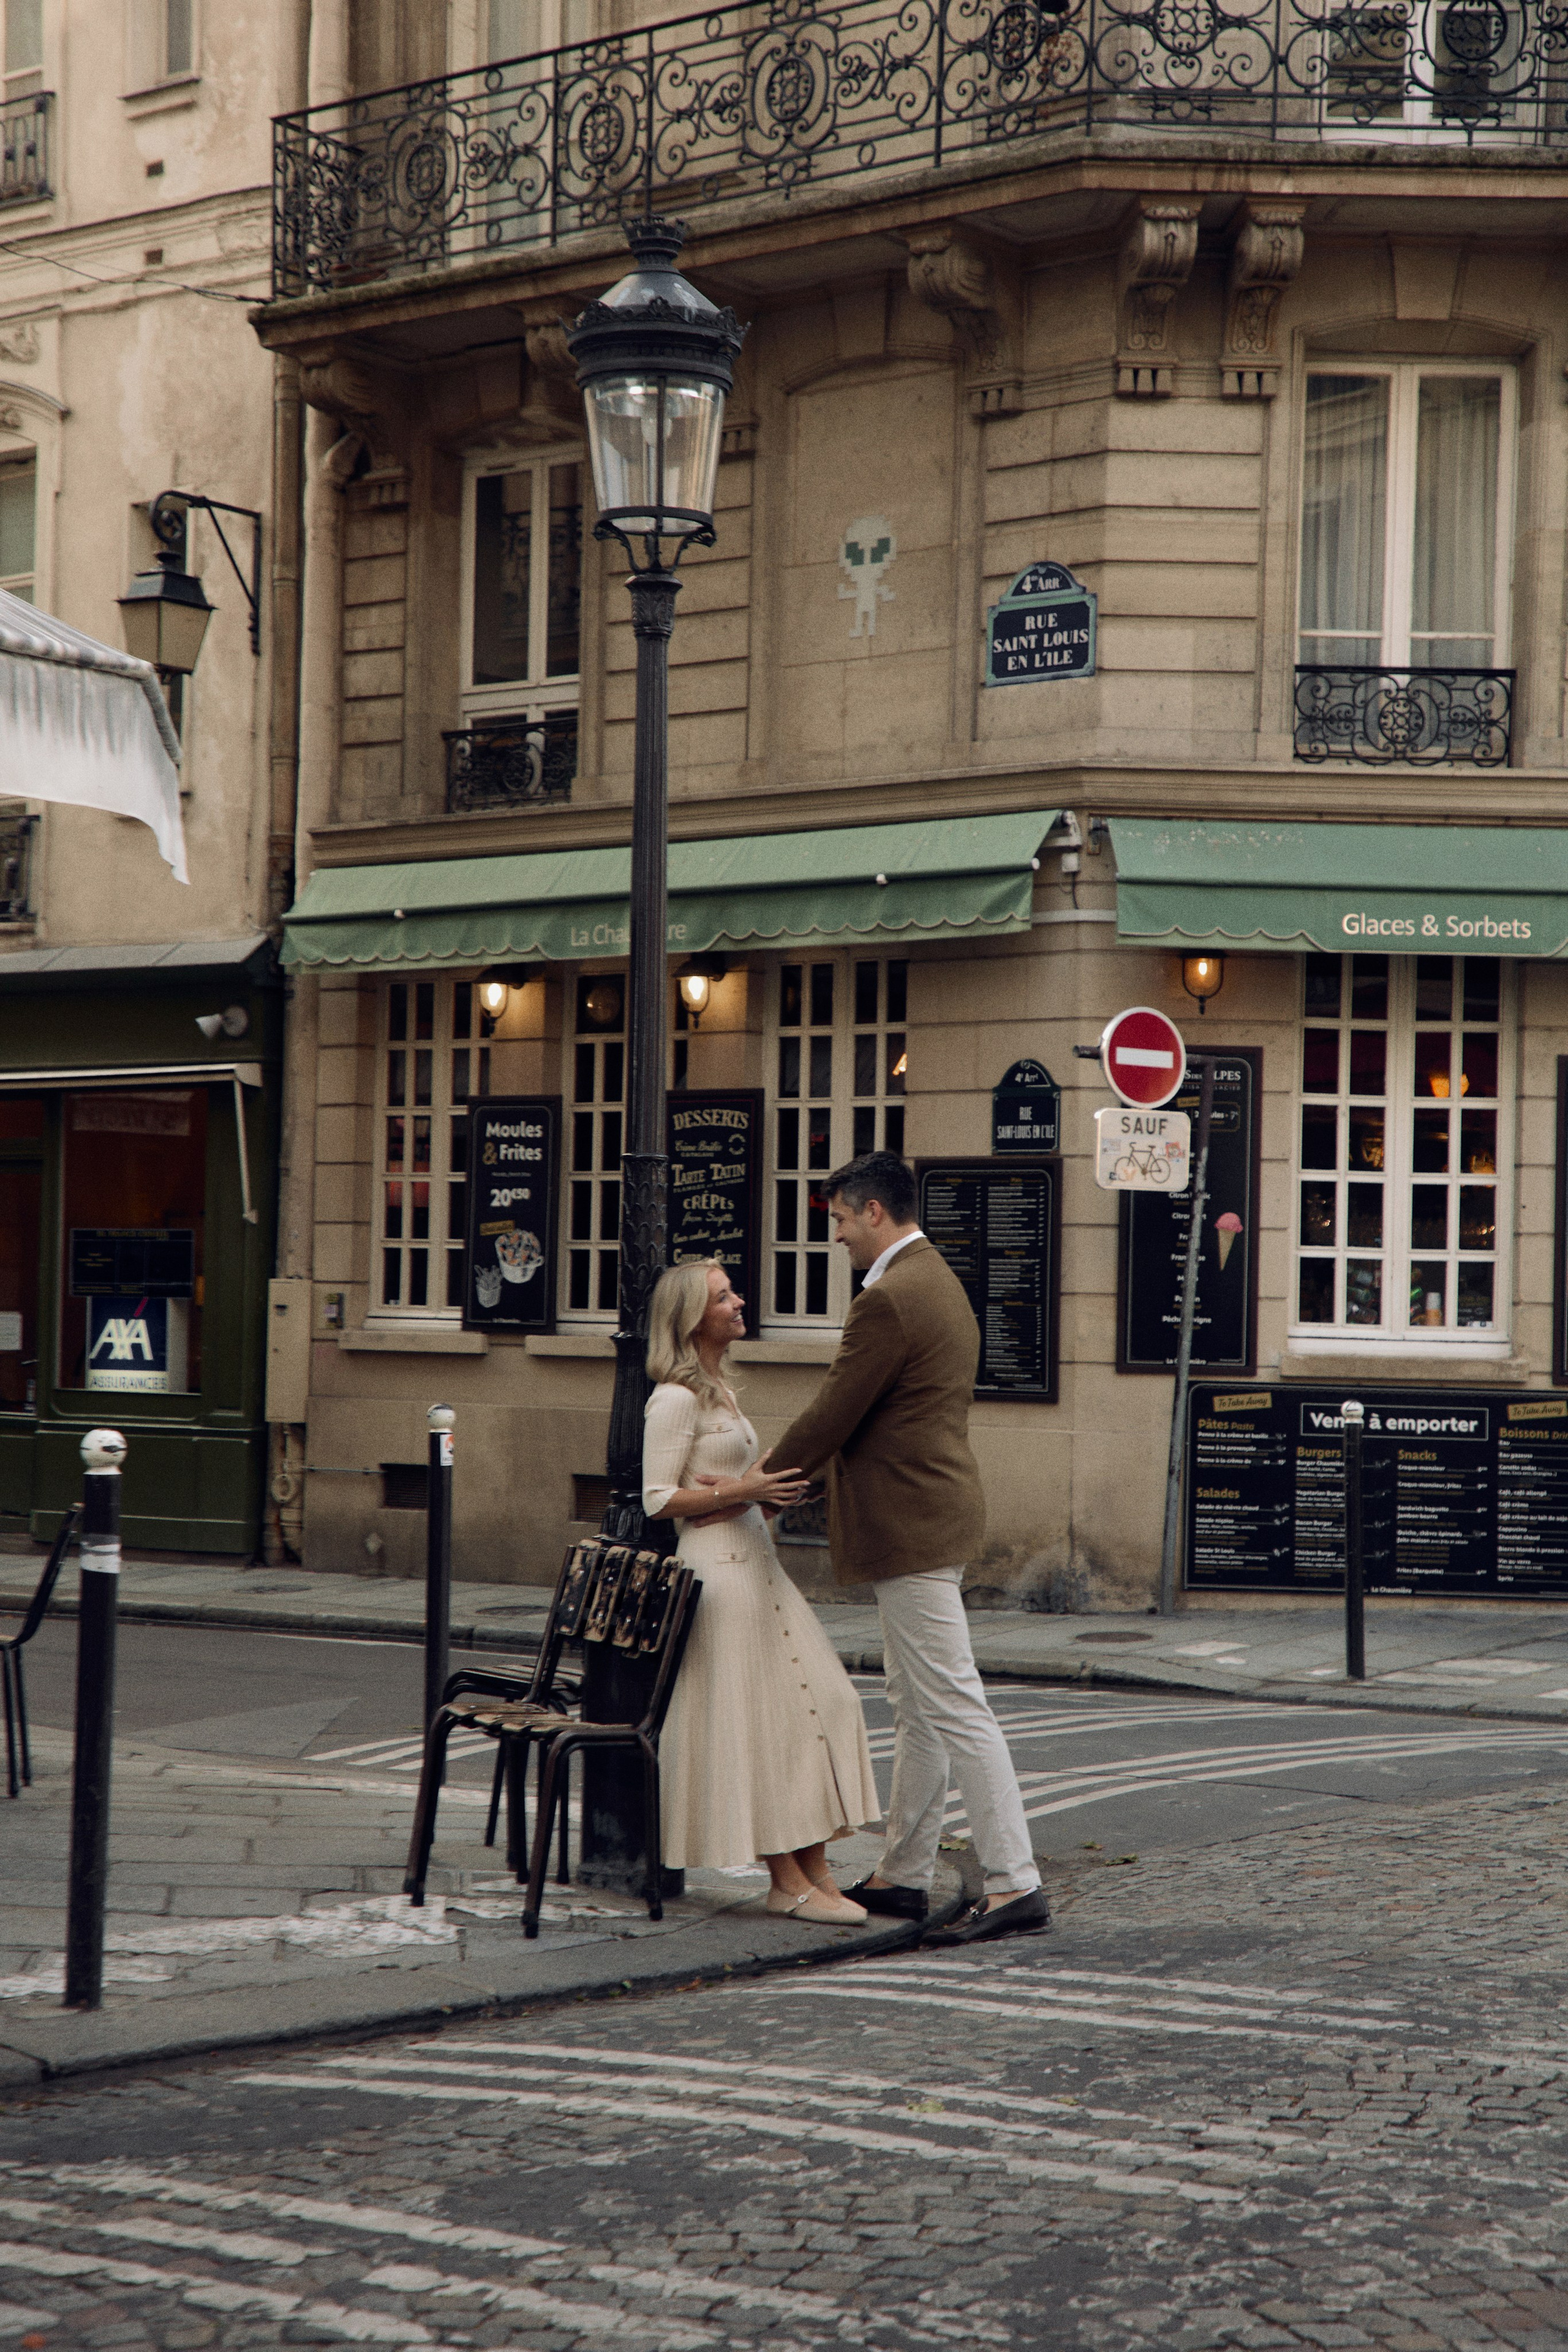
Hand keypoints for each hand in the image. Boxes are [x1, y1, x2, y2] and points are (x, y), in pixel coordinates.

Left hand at [687, 1472, 747, 1526]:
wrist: (750, 1493)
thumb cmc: (735, 1484)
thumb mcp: (721, 1480)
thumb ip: (708, 1479)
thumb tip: (695, 1476)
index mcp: (718, 1496)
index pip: (704, 1501)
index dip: (694, 1505)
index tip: (686, 1506)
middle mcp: (721, 1506)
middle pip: (706, 1511)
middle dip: (696, 1515)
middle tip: (686, 1517)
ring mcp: (725, 1512)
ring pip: (711, 1518)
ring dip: (701, 1521)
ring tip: (692, 1523)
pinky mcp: (728, 1516)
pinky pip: (716, 1520)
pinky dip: (708, 1521)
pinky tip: (700, 1524)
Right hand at [692, 1453, 809, 1515]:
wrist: (741, 1492)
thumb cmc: (748, 1478)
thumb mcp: (755, 1467)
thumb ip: (764, 1458)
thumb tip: (771, 1449)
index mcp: (769, 1479)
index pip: (783, 1475)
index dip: (791, 1472)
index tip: (800, 1470)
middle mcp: (771, 1488)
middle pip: (788, 1487)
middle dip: (799, 1485)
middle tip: (808, 1483)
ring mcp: (771, 1495)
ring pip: (787, 1496)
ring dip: (796, 1494)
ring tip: (804, 1491)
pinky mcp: (770, 1500)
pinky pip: (782, 1503)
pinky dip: (790, 1502)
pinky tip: (796, 1499)